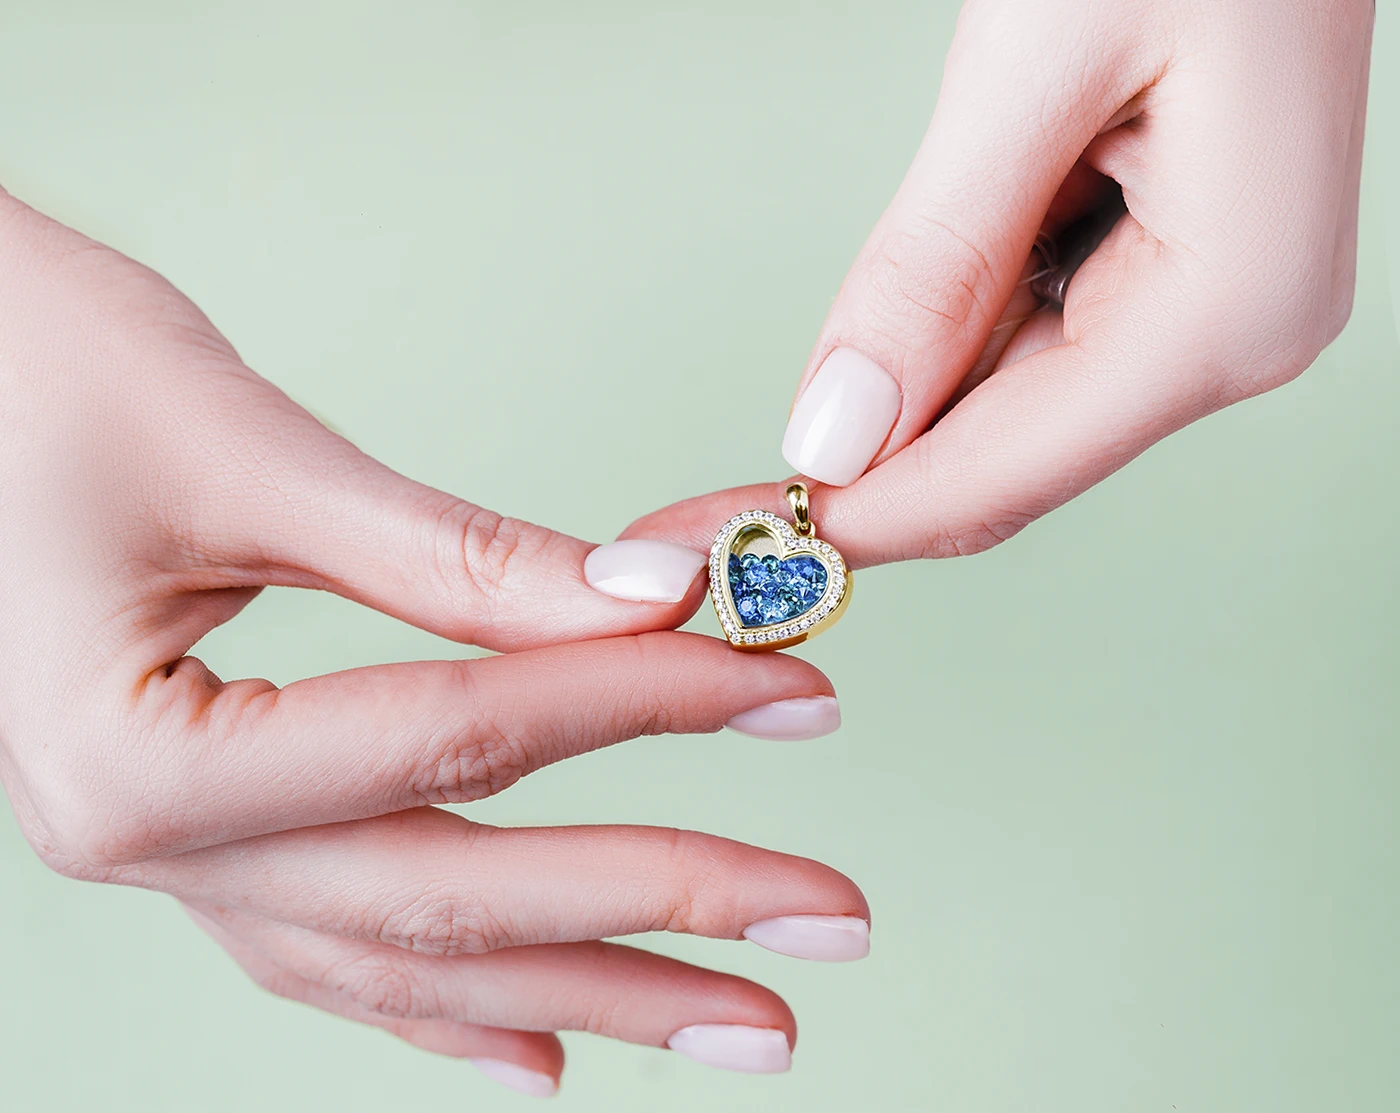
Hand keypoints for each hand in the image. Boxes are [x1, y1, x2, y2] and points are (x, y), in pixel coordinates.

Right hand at [0, 189, 866, 1094]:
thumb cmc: (35, 374)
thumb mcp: (247, 450)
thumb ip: (450, 551)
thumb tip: (650, 598)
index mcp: (141, 753)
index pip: (457, 738)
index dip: (640, 706)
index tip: (780, 683)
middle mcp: (144, 845)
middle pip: (456, 892)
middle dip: (660, 904)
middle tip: (825, 922)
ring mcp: (167, 862)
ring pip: (411, 956)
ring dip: (588, 990)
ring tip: (734, 1023)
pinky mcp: (198, 834)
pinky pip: (337, 955)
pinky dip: (450, 1008)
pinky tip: (547, 1053)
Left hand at [622, 0, 1372, 567]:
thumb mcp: (1040, 57)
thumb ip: (936, 260)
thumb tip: (836, 435)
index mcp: (1224, 311)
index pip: (996, 474)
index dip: (847, 526)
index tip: (715, 555)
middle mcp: (1237, 338)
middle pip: (1002, 463)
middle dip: (856, 485)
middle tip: (706, 514)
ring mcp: (1214, 309)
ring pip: (1009, 412)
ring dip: (894, 409)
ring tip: (790, 418)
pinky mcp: (1178, 271)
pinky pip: (1034, 344)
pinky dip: (945, 341)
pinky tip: (892, 321)